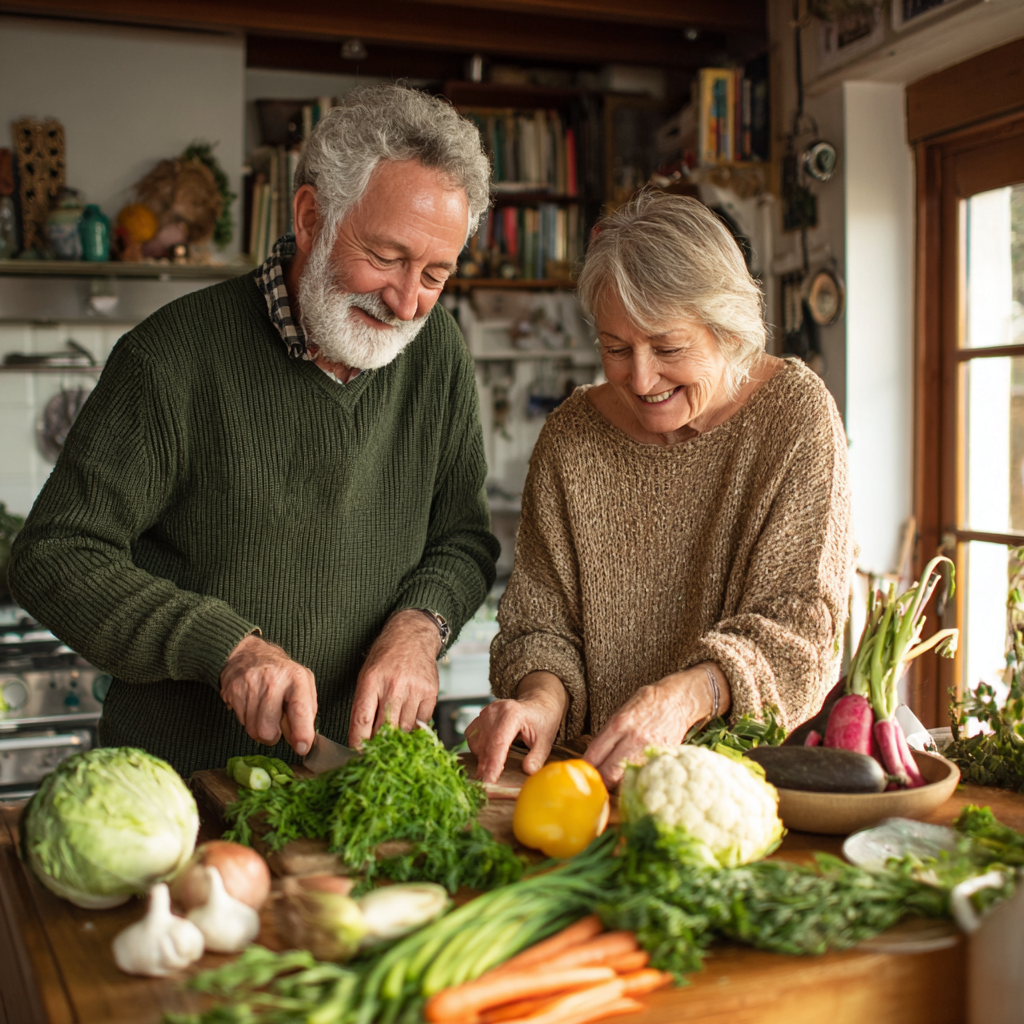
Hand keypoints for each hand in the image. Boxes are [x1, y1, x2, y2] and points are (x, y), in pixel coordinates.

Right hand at [220, 634, 316, 754]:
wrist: (249, 653)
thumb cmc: (282, 674)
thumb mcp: (303, 685)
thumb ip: (307, 712)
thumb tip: (304, 742)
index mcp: (297, 678)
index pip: (300, 709)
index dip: (301, 733)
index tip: (302, 748)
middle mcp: (274, 680)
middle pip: (268, 729)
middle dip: (272, 736)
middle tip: (275, 726)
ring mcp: (251, 684)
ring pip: (252, 730)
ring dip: (259, 729)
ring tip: (264, 713)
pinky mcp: (233, 690)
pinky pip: (240, 721)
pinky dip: (247, 719)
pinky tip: (252, 705)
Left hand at [348, 609, 441, 746]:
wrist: (412, 636)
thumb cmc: (386, 657)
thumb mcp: (366, 675)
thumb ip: (364, 703)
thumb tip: (363, 737)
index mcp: (372, 681)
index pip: (362, 719)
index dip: (359, 741)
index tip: (357, 753)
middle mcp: (394, 686)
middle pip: (385, 728)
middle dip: (379, 744)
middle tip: (376, 753)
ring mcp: (414, 689)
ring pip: (405, 728)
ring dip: (398, 738)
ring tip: (394, 739)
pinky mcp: (431, 693)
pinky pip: (422, 722)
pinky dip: (414, 728)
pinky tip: (409, 725)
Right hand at [465, 672, 567, 783]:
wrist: (537, 705)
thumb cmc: (542, 722)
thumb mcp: (546, 741)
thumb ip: (537, 757)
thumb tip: (528, 771)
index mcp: (513, 714)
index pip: (499, 743)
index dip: (493, 764)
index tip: (489, 781)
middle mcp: (496, 711)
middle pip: (486, 744)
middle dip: (486, 766)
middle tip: (491, 781)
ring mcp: (486, 711)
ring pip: (477, 742)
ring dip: (483, 757)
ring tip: (496, 764)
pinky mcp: (481, 715)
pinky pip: (472, 736)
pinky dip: (478, 748)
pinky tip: (490, 752)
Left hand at [584, 663, 729, 788]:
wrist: (678, 699)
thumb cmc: (648, 703)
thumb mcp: (622, 712)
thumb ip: (608, 735)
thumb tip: (594, 757)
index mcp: (619, 724)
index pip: (594, 754)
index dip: (587, 768)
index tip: (584, 774)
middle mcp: (633, 739)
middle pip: (608, 774)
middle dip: (601, 782)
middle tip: (598, 785)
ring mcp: (649, 751)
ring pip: (626, 780)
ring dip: (618, 786)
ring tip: (615, 785)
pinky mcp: (662, 758)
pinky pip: (644, 777)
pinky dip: (637, 782)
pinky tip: (634, 781)